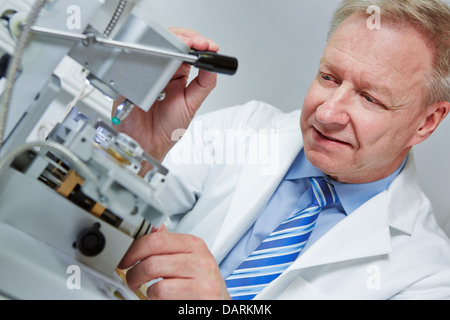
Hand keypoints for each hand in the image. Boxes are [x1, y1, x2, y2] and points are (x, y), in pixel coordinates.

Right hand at [112, 27, 218, 162]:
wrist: (148, 143)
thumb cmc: (167, 128)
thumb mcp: (192, 105)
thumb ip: (204, 85)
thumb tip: (213, 66)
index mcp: (178, 74)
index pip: (188, 50)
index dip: (198, 43)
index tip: (208, 46)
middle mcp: (162, 71)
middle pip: (171, 42)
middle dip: (186, 38)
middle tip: (197, 43)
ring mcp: (146, 72)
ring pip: (155, 46)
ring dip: (170, 43)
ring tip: (183, 47)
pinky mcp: (131, 78)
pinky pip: (137, 61)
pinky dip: (148, 56)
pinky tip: (161, 60)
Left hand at [118, 226, 230, 299]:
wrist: (219, 301)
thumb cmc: (201, 280)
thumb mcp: (188, 257)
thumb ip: (169, 244)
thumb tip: (151, 228)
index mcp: (194, 244)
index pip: (156, 240)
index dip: (134, 250)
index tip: (125, 259)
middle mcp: (200, 259)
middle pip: (153, 260)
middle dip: (134, 271)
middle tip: (131, 278)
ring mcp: (202, 279)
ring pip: (156, 280)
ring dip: (141, 285)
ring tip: (143, 288)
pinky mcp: (201, 295)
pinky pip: (163, 293)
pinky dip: (154, 297)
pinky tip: (160, 297)